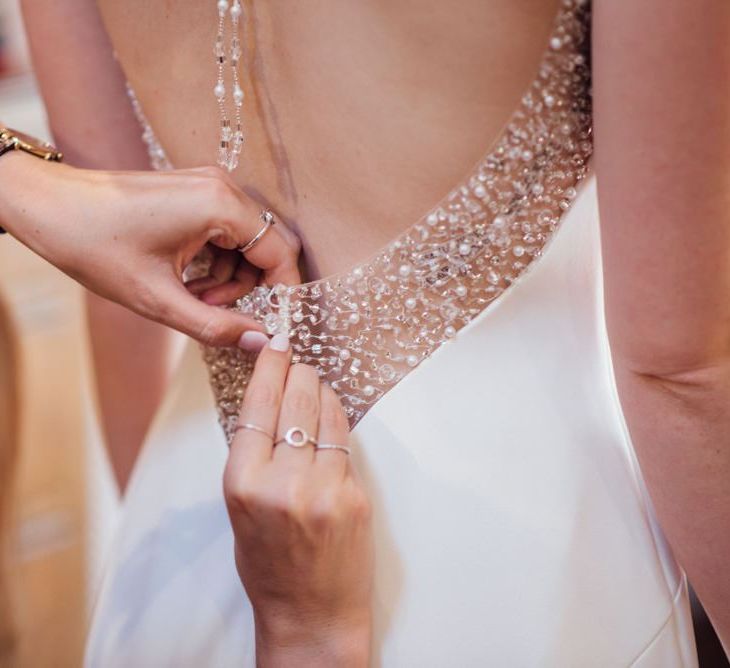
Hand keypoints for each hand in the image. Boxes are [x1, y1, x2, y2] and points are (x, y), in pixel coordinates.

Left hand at [0, 152, 299, 346]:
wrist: (47, 206)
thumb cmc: (94, 245)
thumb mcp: (157, 299)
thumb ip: (215, 326)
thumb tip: (262, 342)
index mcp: (219, 204)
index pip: (280, 252)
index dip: (283, 292)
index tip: (274, 323)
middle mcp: (222, 187)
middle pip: (267, 246)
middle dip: (248, 287)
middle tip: (208, 308)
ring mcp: (209, 185)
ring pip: (246, 243)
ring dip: (227, 278)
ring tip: (188, 295)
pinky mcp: (197, 191)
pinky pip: (226, 233)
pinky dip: (214, 262)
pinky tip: (184, 277)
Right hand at [223, 334, 372, 666]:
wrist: (311, 613)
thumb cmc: (269, 564)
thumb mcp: (240, 509)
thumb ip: (253, 458)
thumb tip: (269, 403)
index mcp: (243, 485)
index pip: (256, 407)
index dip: (268, 369)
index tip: (274, 345)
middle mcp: (283, 483)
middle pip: (295, 402)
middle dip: (298, 372)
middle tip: (297, 358)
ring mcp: (324, 489)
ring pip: (326, 415)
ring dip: (320, 392)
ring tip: (314, 383)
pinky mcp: (354, 496)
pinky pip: (345, 442)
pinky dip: (337, 422)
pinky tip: (331, 416)